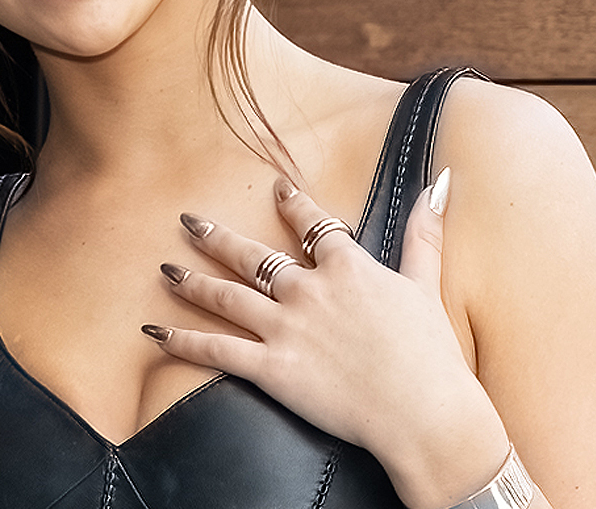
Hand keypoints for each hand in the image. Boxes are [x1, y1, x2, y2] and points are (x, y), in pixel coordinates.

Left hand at [142, 172, 510, 508]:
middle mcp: (309, 290)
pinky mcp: (271, 368)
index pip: (313, 225)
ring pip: (227, 296)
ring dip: (192, 280)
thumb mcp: (428, 285)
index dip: (292, 204)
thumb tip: (440, 184)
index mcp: (348, 268)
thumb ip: (425, 234)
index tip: (275, 187)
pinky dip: (183, 340)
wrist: (424, 411)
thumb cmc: (432, 354)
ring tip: (166, 269)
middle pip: (253, 256)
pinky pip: (217, 350)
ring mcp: (286, 328)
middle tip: (188, 220)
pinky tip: (155, 331)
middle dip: (217, 236)